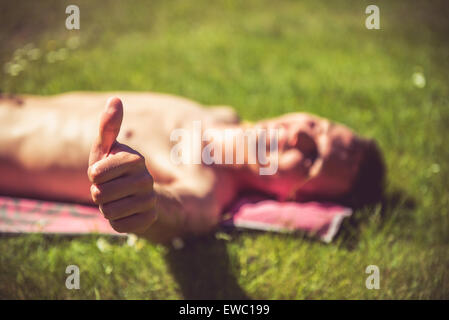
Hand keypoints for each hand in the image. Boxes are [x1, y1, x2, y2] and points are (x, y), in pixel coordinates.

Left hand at [88, 97, 156, 233]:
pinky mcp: (148, 219)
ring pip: (108, 211)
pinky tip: (126, 213)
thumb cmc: (115, 169)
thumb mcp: (107, 149)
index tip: (103, 172)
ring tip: (118, 200)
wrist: (138, 196)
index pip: (96, 173)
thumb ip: (108, 126)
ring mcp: (149, 201)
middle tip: (110, 188)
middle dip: (98, 193)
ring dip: (106, 208)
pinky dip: (116, 221)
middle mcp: (146, 180)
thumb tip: (115, 98)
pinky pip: (118, 225)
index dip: (94, 175)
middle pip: (100, 194)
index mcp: (136, 160)